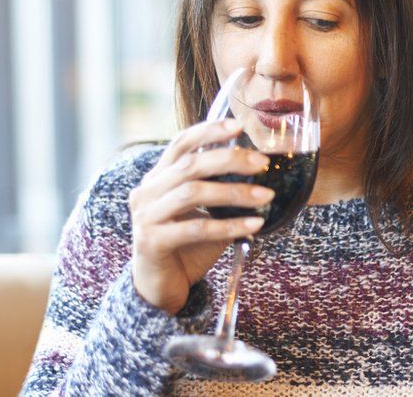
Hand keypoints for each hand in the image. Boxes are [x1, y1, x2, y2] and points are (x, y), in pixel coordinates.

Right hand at [128, 119, 272, 314]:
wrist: (159, 286)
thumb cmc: (186, 245)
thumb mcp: (203, 211)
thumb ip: (218, 189)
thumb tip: (258, 171)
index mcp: (157, 178)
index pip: (180, 144)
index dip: (208, 131)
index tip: (239, 126)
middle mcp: (147, 192)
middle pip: (190, 165)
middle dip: (230, 160)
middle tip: (262, 163)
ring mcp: (146, 216)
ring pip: (193, 193)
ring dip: (234, 193)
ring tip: (266, 196)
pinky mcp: (152, 242)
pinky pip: (196, 228)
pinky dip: (229, 225)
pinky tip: (253, 226)